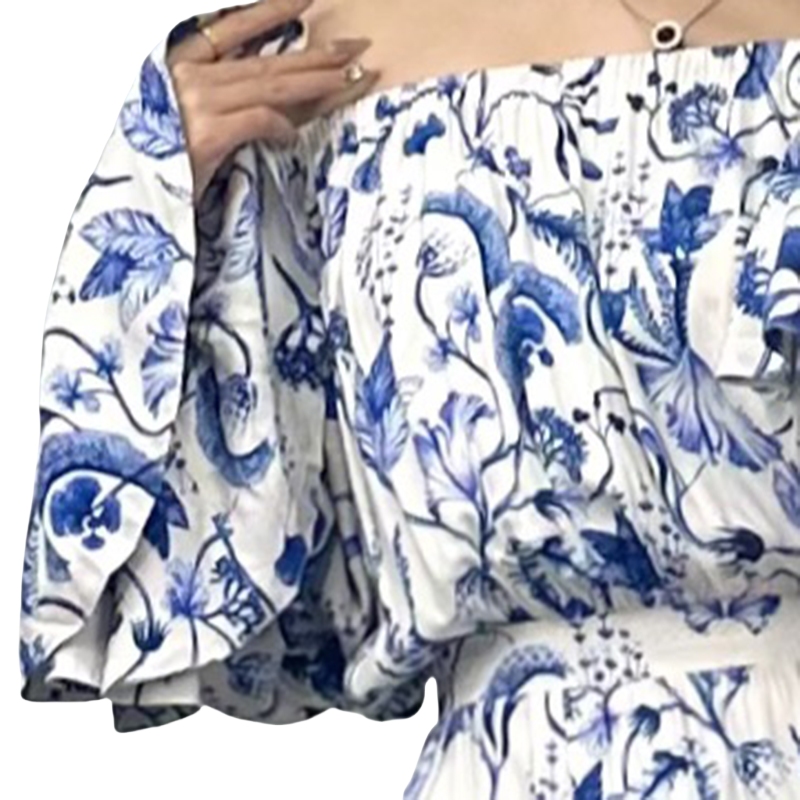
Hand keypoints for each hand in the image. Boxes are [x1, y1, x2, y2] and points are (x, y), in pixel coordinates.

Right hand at [165, 0, 377, 200]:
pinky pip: (259, 120)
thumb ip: (222, 98)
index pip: (235, 28)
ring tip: (352, 78)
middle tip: (357, 48)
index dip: (272, 11)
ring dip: (316, 82)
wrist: (132, 204)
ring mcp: (197, 102)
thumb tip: (277, 97)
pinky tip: (294, 136)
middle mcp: (188, 75)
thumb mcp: (186, 119)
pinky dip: (281, 127)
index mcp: (181, 64)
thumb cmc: (160, 164)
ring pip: (270, 85)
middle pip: (267, 61)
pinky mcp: (207, 134)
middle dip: (316, 54)